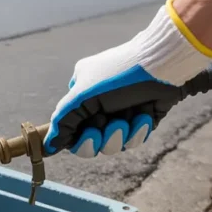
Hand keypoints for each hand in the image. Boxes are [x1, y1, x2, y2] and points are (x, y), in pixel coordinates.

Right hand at [45, 1, 211, 157]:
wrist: (164, 64)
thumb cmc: (120, 75)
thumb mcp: (83, 95)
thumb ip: (62, 121)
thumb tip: (48, 146)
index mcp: (81, 93)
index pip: (70, 129)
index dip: (79, 139)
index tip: (90, 133)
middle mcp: (100, 104)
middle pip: (91, 141)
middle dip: (101, 138)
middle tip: (106, 126)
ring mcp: (122, 112)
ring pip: (113, 144)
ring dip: (120, 135)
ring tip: (128, 118)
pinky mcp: (141, 119)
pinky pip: (134, 139)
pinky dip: (139, 131)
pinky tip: (144, 114)